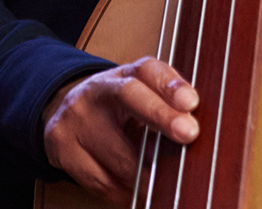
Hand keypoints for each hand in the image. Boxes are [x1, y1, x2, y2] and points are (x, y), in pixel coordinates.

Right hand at [42, 58, 199, 204]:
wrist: (64, 113)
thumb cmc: (116, 110)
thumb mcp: (139, 98)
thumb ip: (166, 106)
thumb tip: (199, 128)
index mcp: (124, 74)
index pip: (148, 69)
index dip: (170, 83)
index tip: (191, 101)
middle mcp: (99, 89)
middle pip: (131, 95)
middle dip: (162, 115)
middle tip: (188, 134)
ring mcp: (77, 117)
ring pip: (117, 152)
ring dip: (146, 173)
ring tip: (166, 182)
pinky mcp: (62, 147)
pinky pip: (100, 181)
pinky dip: (123, 192)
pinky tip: (134, 192)